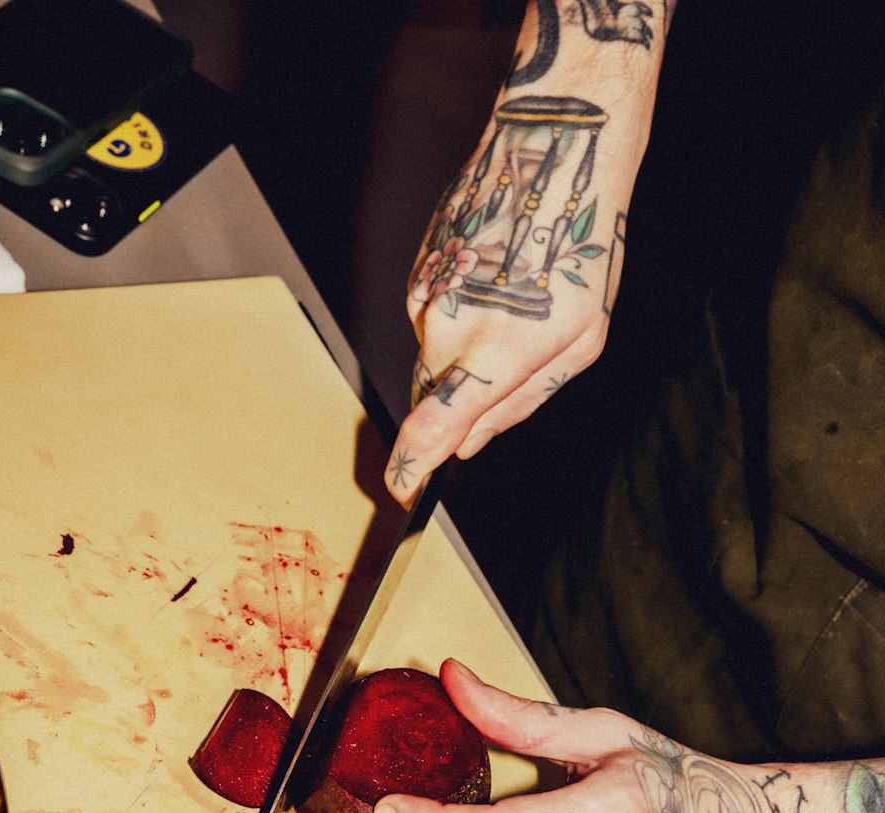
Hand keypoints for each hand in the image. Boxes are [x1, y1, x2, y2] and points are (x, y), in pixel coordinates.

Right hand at [383, 0, 667, 504]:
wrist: (554, 149)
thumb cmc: (579, 249)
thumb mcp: (580, 344)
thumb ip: (519, 403)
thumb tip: (470, 445)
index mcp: (492, 354)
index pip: (428, 431)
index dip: (411, 468)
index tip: (405, 490)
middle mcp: (445, 328)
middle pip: (431, 398)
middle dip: (458, 403)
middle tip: (513, 364)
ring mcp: (424, 294)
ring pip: (433, 354)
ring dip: (467, 348)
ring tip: (517, 302)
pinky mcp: (418, 268)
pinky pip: (431, 316)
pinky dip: (460, 313)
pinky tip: (497, 280)